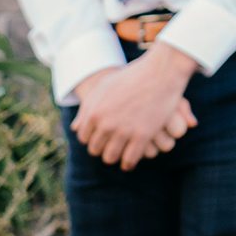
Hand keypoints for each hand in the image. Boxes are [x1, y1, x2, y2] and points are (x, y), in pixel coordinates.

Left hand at [71, 48, 197, 169]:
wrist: (160, 72)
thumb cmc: (131, 78)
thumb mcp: (103, 88)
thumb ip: (88, 108)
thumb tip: (75, 128)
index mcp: (94, 112)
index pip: (84, 137)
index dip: (91, 138)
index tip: (99, 138)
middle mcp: (106, 124)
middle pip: (95, 149)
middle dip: (101, 148)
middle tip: (109, 147)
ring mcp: (124, 131)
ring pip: (110, 157)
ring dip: (113, 157)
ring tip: (118, 154)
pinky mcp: (142, 136)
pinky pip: (130, 159)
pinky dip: (128, 163)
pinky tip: (129, 162)